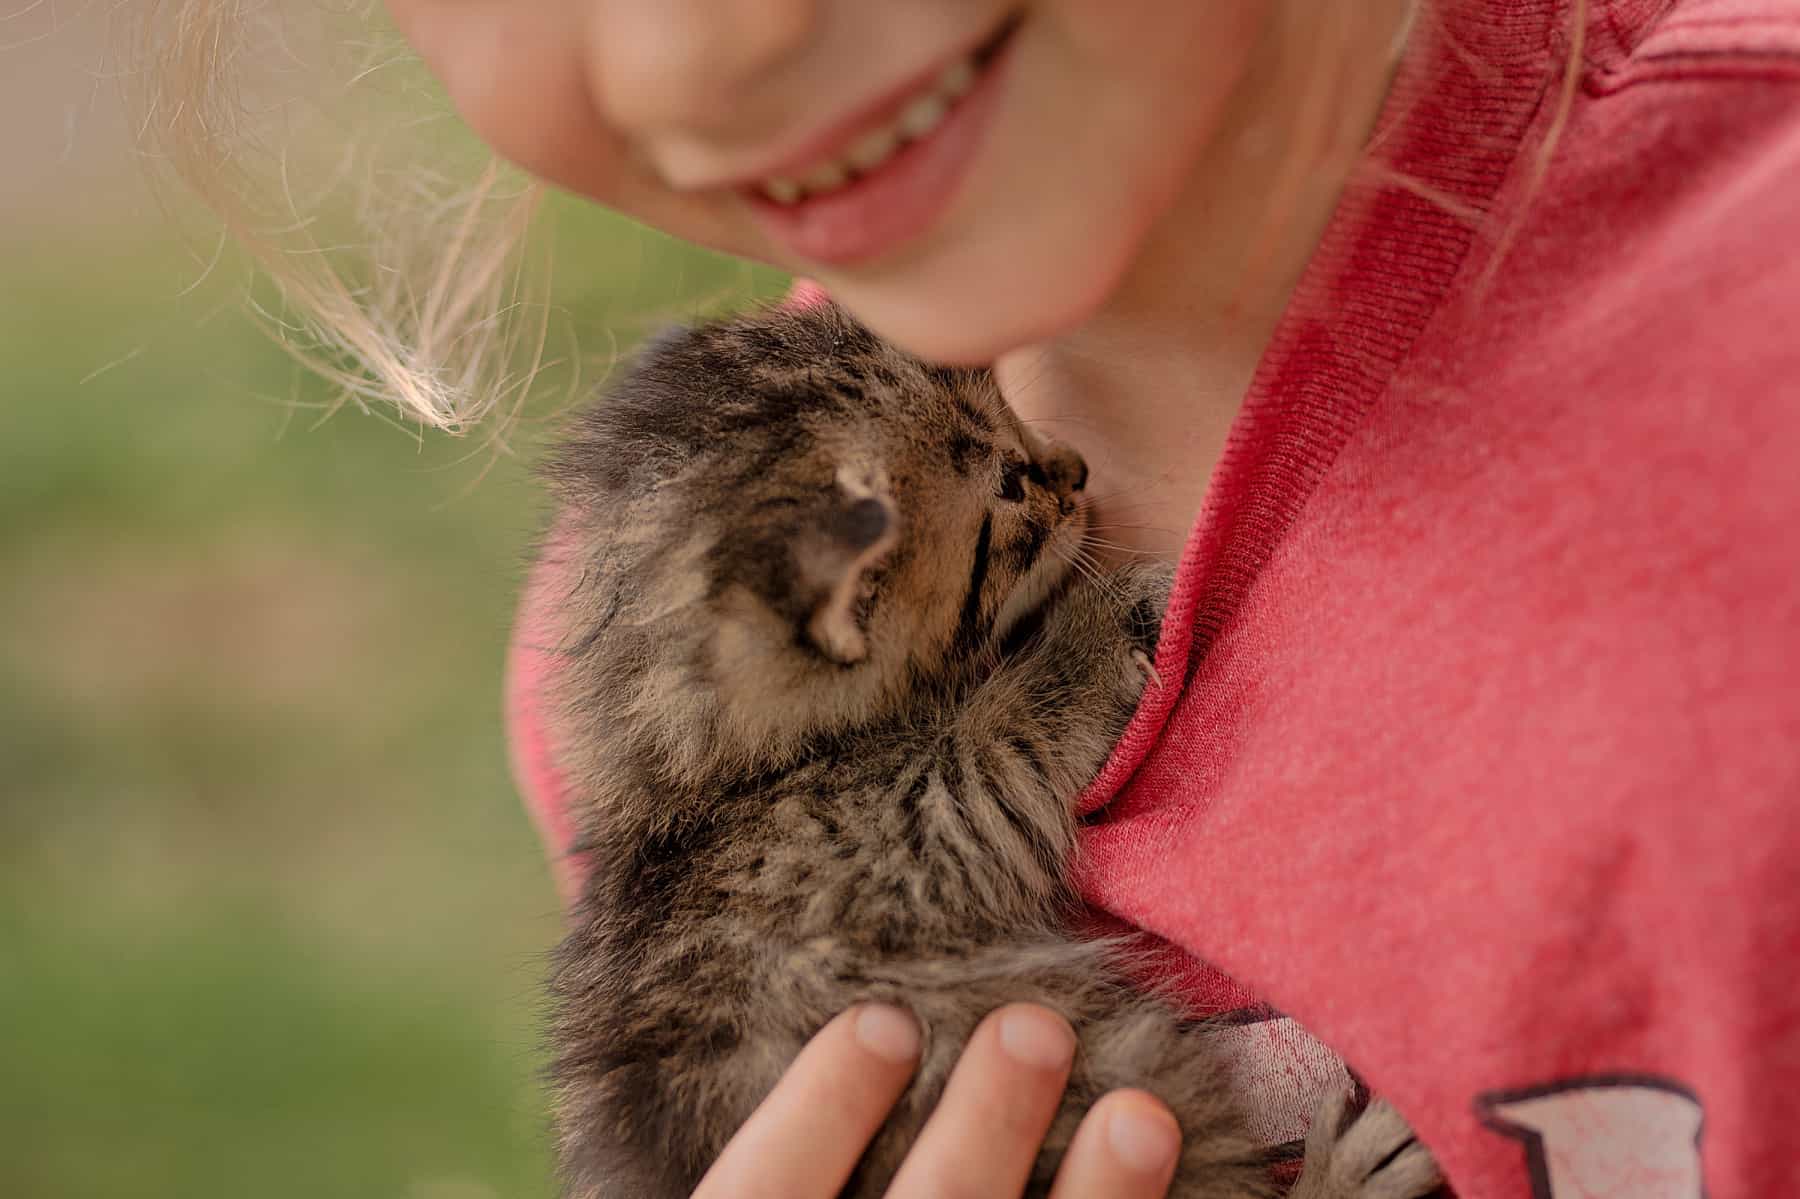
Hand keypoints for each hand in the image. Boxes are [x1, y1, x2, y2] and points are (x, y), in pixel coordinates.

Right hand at [691, 1002, 1181, 1198]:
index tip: (882, 1018)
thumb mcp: (746, 1193)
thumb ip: (766, 1146)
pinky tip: (1160, 1173)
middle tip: (1035, 1030)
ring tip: (1144, 1116)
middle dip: (986, 1131)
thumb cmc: (812, 1198)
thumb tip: (838, 1005)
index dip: (818, 1109)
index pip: (758, 1198)